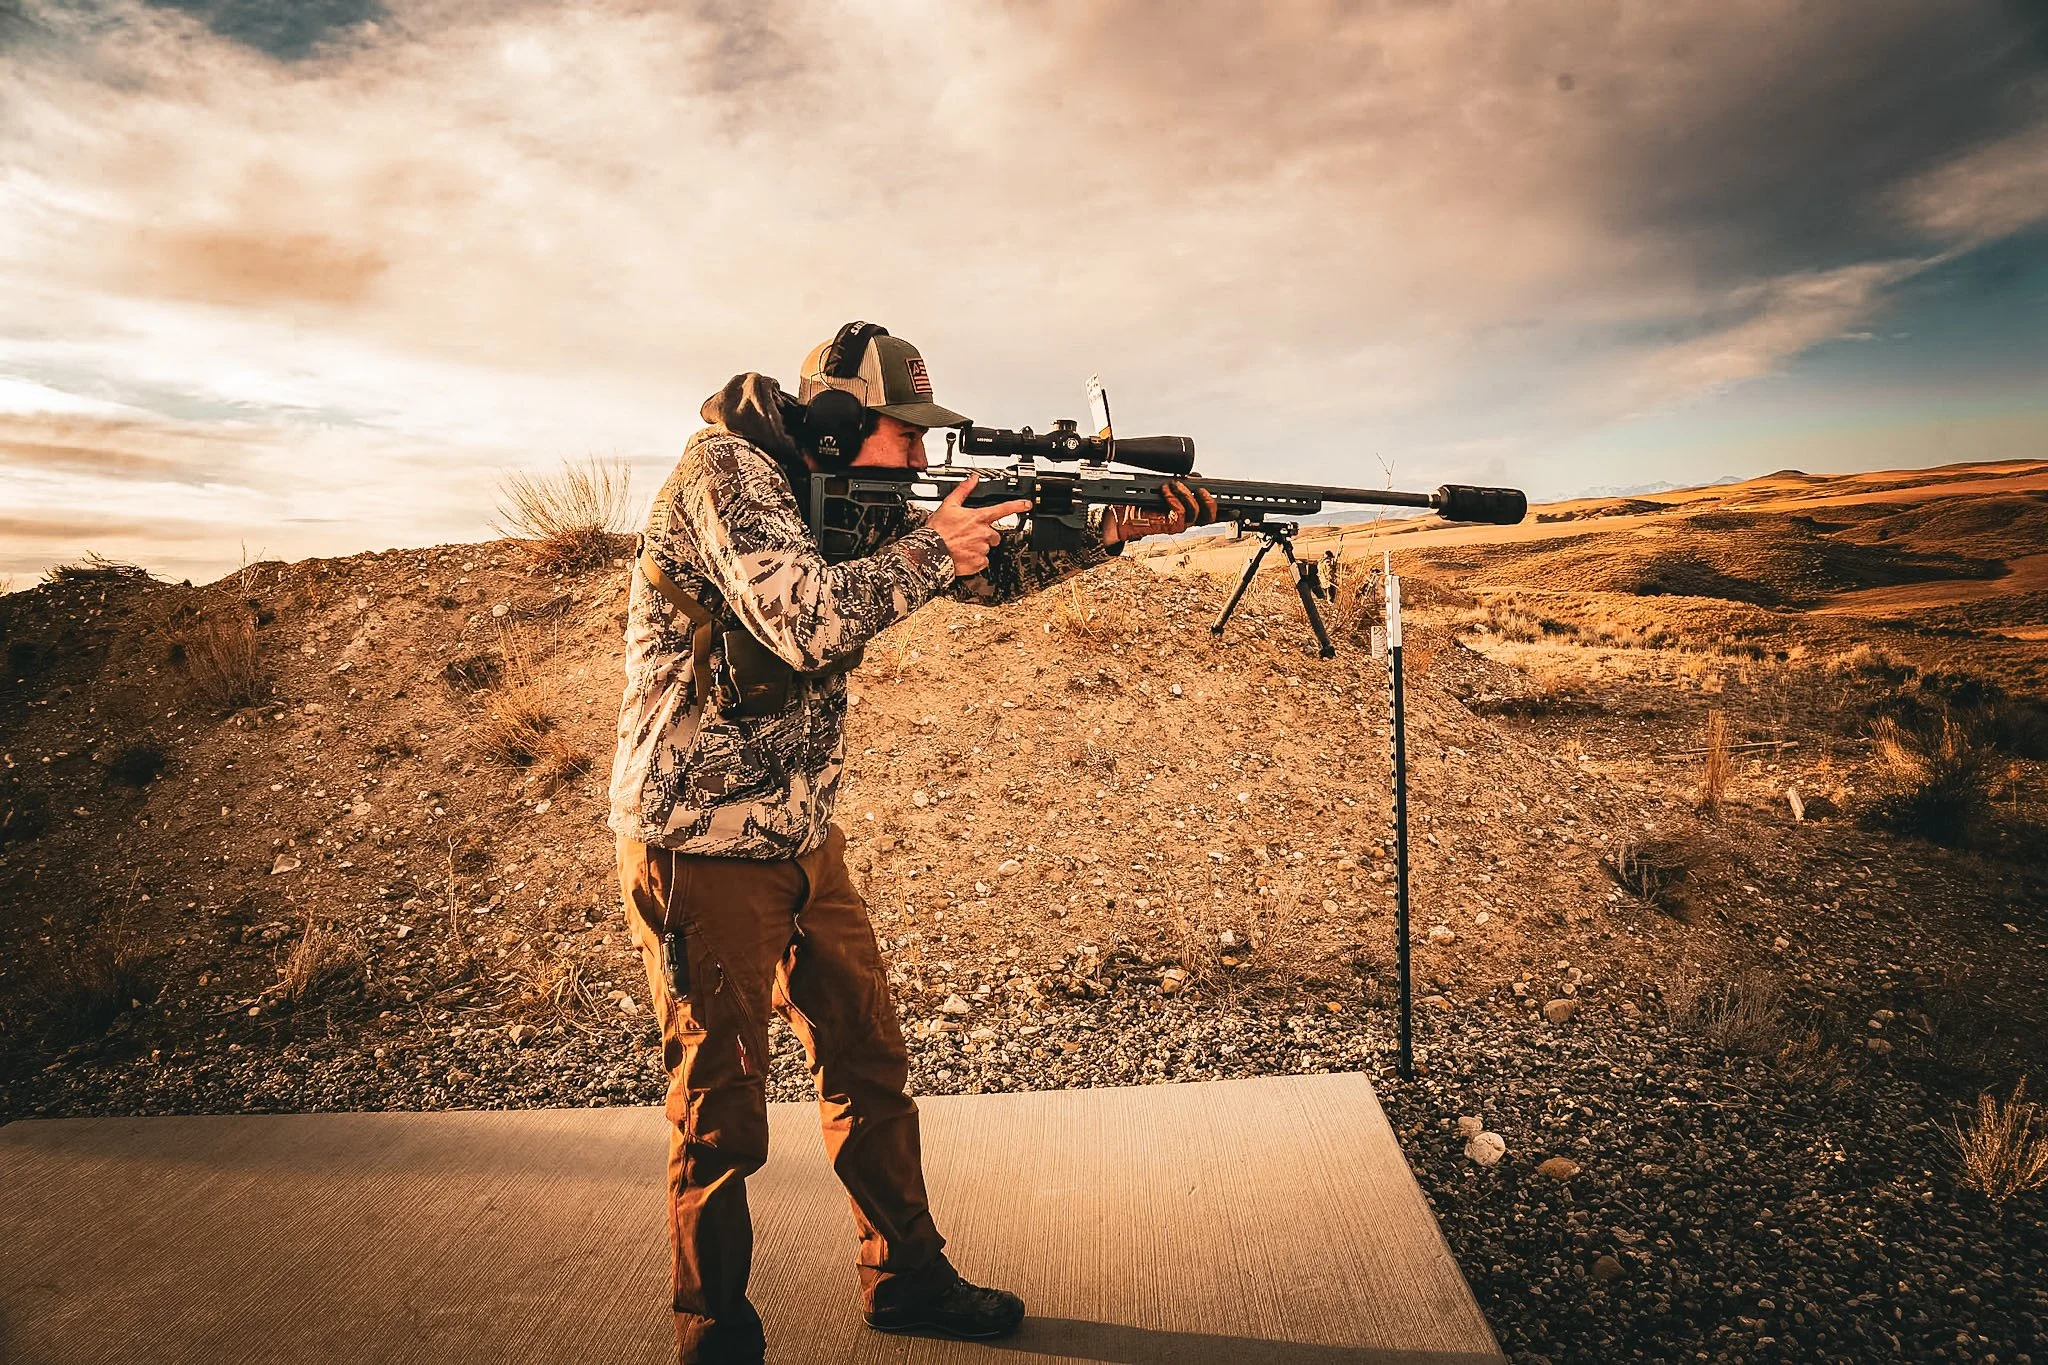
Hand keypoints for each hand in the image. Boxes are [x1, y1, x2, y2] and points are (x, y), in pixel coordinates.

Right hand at [925, 473, 1031, 576]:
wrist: (930, 552)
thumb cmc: (937, 530)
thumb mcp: (948, 505)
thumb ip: (963, 491)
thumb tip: (973, 479)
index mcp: (978, 518)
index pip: (1003, 509)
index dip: (1017, 506)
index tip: (1027, 505)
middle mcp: (983, 533)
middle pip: (995, 534)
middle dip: (986, 535)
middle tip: (970, 535)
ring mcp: (982, 549)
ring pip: (987, 548)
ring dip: (979, 547)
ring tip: (963, 546)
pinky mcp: (979, 563)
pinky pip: (982, 562)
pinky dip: (975, 560)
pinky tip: (964, 555)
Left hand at [1103, 480, 1218, 544]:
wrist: (1120, 517)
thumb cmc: (1137, 504)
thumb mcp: (1162, 490)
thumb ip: (1179, 485)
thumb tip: (1194, 477)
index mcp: (1186, 513)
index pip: (1209, 513)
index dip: (1224, 512)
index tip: (1235, 508)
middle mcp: (1184, 521)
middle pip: (1209, 517)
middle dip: (1210, 502)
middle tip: (1202, 489)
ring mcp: (1176, 525)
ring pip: (1196, 515)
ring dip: (1187, 496)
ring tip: (1175, 484)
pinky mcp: (1167, 527)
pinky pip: (1180, 515)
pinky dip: (1174, 499)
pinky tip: (1166, 491)